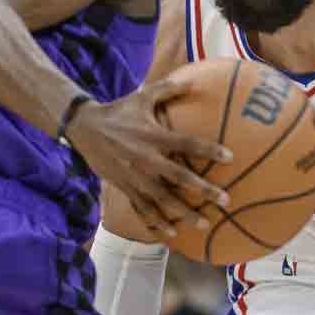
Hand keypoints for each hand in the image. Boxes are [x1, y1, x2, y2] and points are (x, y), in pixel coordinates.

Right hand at [66, 79, 231, 230]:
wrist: (84, 128)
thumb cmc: (118, 111)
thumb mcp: (142, 96)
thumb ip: (167, 89)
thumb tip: (192, 80)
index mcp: (153, 136)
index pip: (186, 144)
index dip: (208, 150)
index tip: (230, 157)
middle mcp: (146, 158)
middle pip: (179, 177)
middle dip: (203, 190)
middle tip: (225, 199)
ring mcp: (135, 176)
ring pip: (163, 199)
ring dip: (184, 213)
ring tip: (204, 224)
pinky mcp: (124, 186)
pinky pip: (143, 208)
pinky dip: (157, 222)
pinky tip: (172, 233)